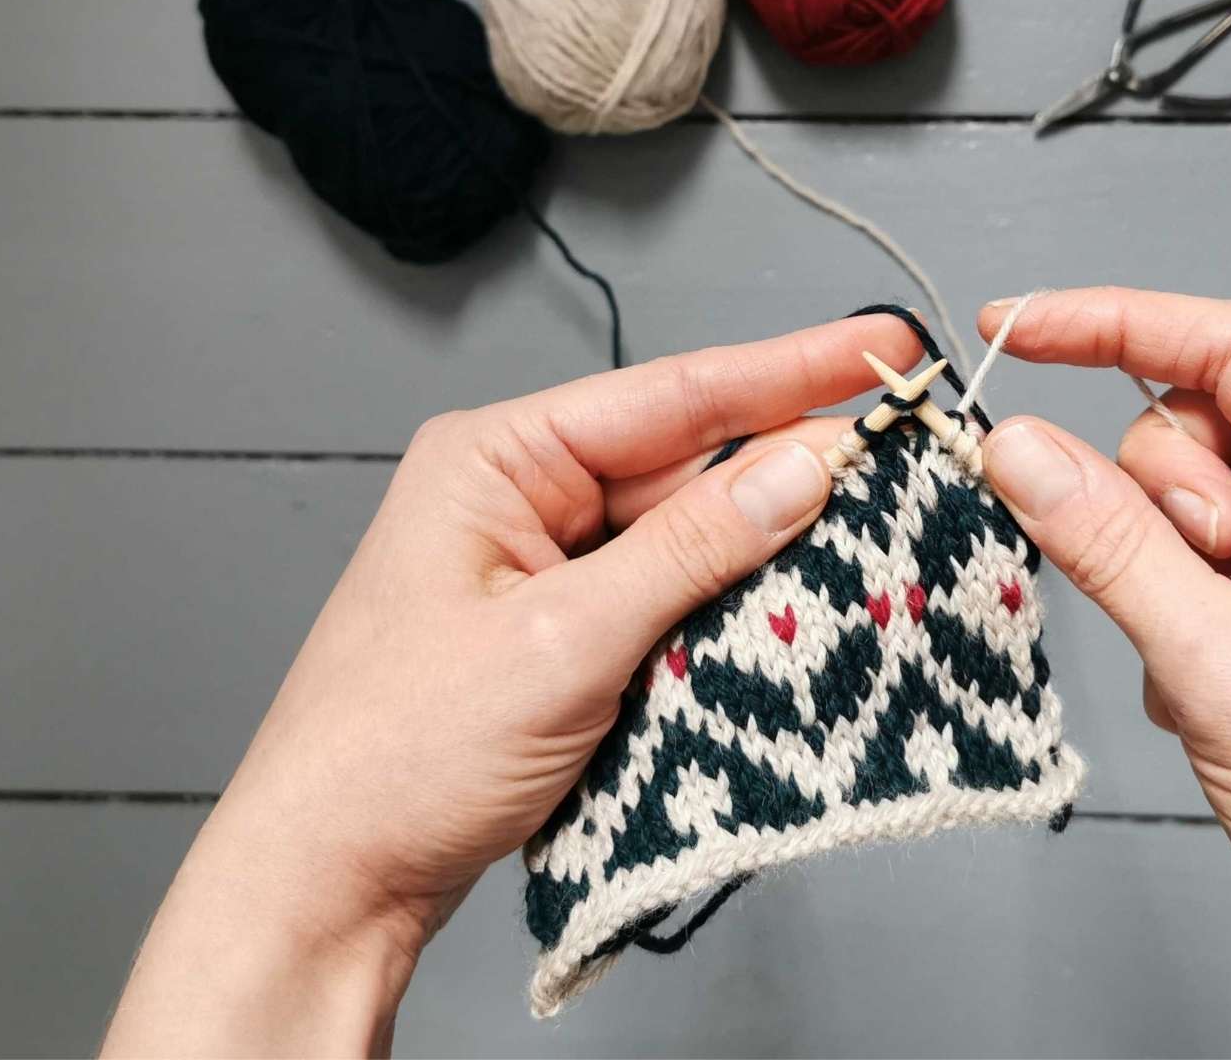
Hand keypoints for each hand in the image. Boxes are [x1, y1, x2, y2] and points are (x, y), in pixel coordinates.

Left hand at [103, 315, 918, 1056]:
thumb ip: (691, 550)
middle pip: (684, 465)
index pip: (670, 394)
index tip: (882, 348)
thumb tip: (801, 467)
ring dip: (760, 555)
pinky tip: (784, 618)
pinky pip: (661, 601)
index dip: (788, 371)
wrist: (327, 883)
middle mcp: (517, 498)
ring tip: (864, 545)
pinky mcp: (557, 637)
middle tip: (903, 466)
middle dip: (786, 473)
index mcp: (495, 460)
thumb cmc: (396, 755)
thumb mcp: (563, 643)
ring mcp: (537, 569)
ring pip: (682, 539)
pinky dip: (721, 613)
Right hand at [975, 288, 1230, 1056]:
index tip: (1013, 331)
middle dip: (1163, 500)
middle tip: (1187, 602)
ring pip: (1207, 499)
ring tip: (1209, 666)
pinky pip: (1221, 565)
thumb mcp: (1222, 668)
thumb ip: (1108, 544)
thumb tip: (1015, 444)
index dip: (1111, 324)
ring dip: (1171, 570)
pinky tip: (1219, 694)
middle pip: (1211, 423)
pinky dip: (1190, 615)